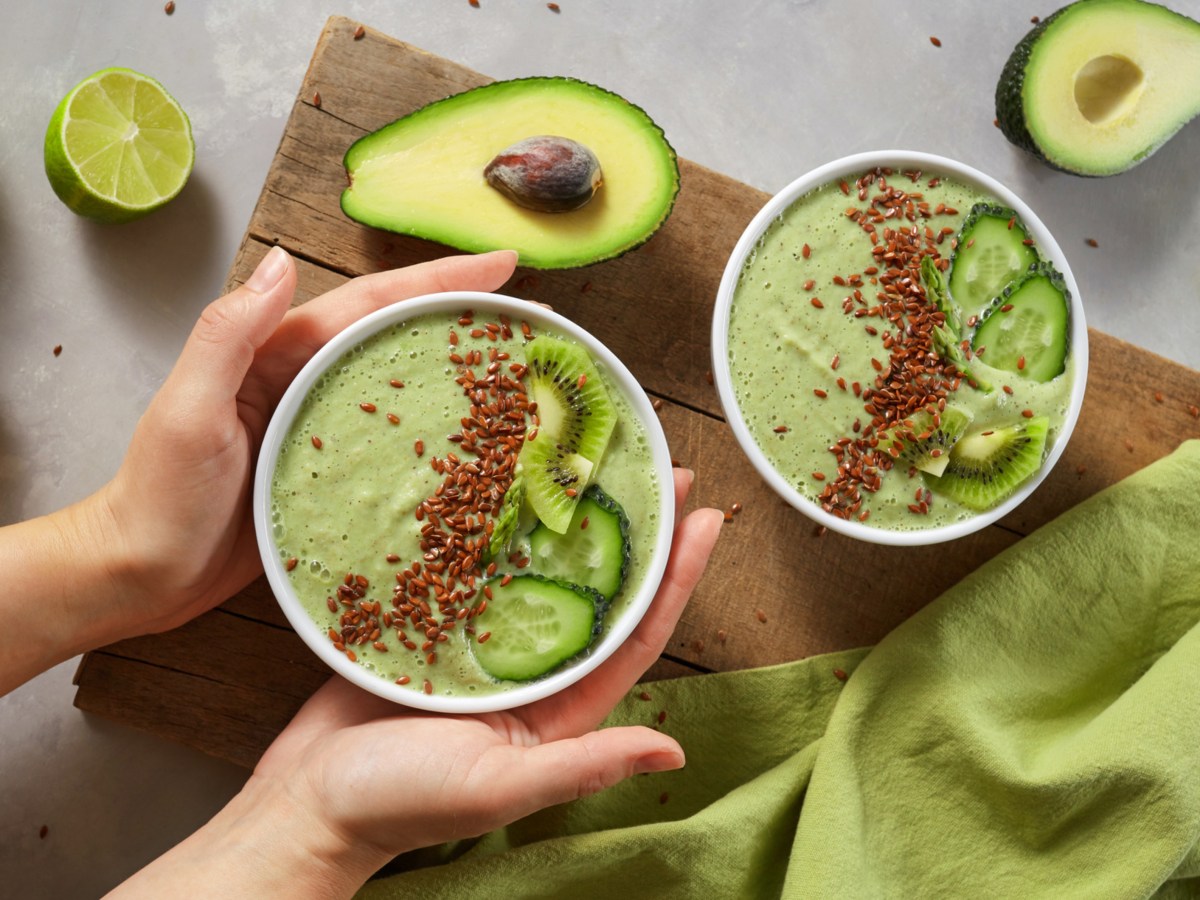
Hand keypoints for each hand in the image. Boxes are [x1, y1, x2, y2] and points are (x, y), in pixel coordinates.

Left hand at [97, 247, 517, 636]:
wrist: (141, 573)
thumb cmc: (158, 496)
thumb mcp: (188, 409)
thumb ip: (229, 332)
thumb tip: (283, 259)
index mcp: (280, 354)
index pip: (371, 303)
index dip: (437, 279)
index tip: (502, 264)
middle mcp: (307, 381)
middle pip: (397, 334)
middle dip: (462, 313)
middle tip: (529, 314)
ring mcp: (321, 427)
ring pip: (401, 386)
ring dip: (456, 370)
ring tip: (517, 370)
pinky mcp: (329, 473)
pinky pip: (392, 442)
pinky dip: (434, 433)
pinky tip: (471, 446)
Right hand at [111, 469, 721, 898]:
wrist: (306, 800)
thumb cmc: (400, 803)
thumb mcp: (497, 787)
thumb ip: (582, 765)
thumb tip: (672, 755)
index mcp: (561, 708)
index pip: (637, 633)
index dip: (677, 576)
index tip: (704, 517)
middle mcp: (533, 669)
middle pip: (599, 590)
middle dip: (637, 534)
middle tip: (664, 469)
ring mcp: (485, 643)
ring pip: (543, 570)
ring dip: (573, 520)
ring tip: (599, 464)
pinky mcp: (437, 623)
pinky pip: (478, 569)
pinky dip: (498, 530)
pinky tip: (509, 485)